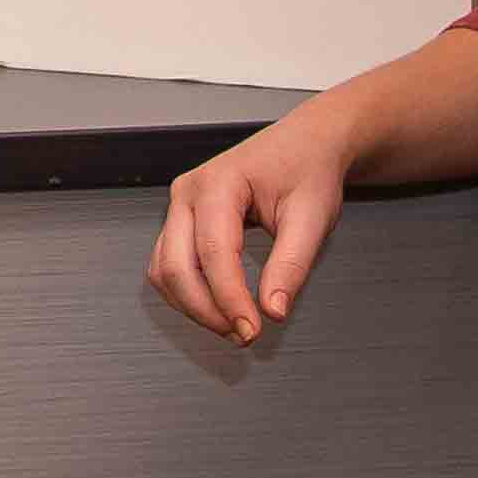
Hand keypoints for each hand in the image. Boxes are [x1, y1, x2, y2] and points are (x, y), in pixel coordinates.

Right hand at [149, 101, 359, 344]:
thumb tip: (272, 308)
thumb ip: (291, 264)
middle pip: (175, 265)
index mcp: (219, 183)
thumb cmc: (307, 169)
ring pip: (164, 270)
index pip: (214, 253)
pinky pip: (168, 264)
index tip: (253, 329)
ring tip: (233, 325)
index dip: (230, 299)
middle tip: (245, 334)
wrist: (305, 144)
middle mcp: (189, 191)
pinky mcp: (182, 219)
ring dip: (193, 305)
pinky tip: (218, 307)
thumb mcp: (312, 216)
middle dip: (206, 309)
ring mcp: (180, 205)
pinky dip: (187, 292)